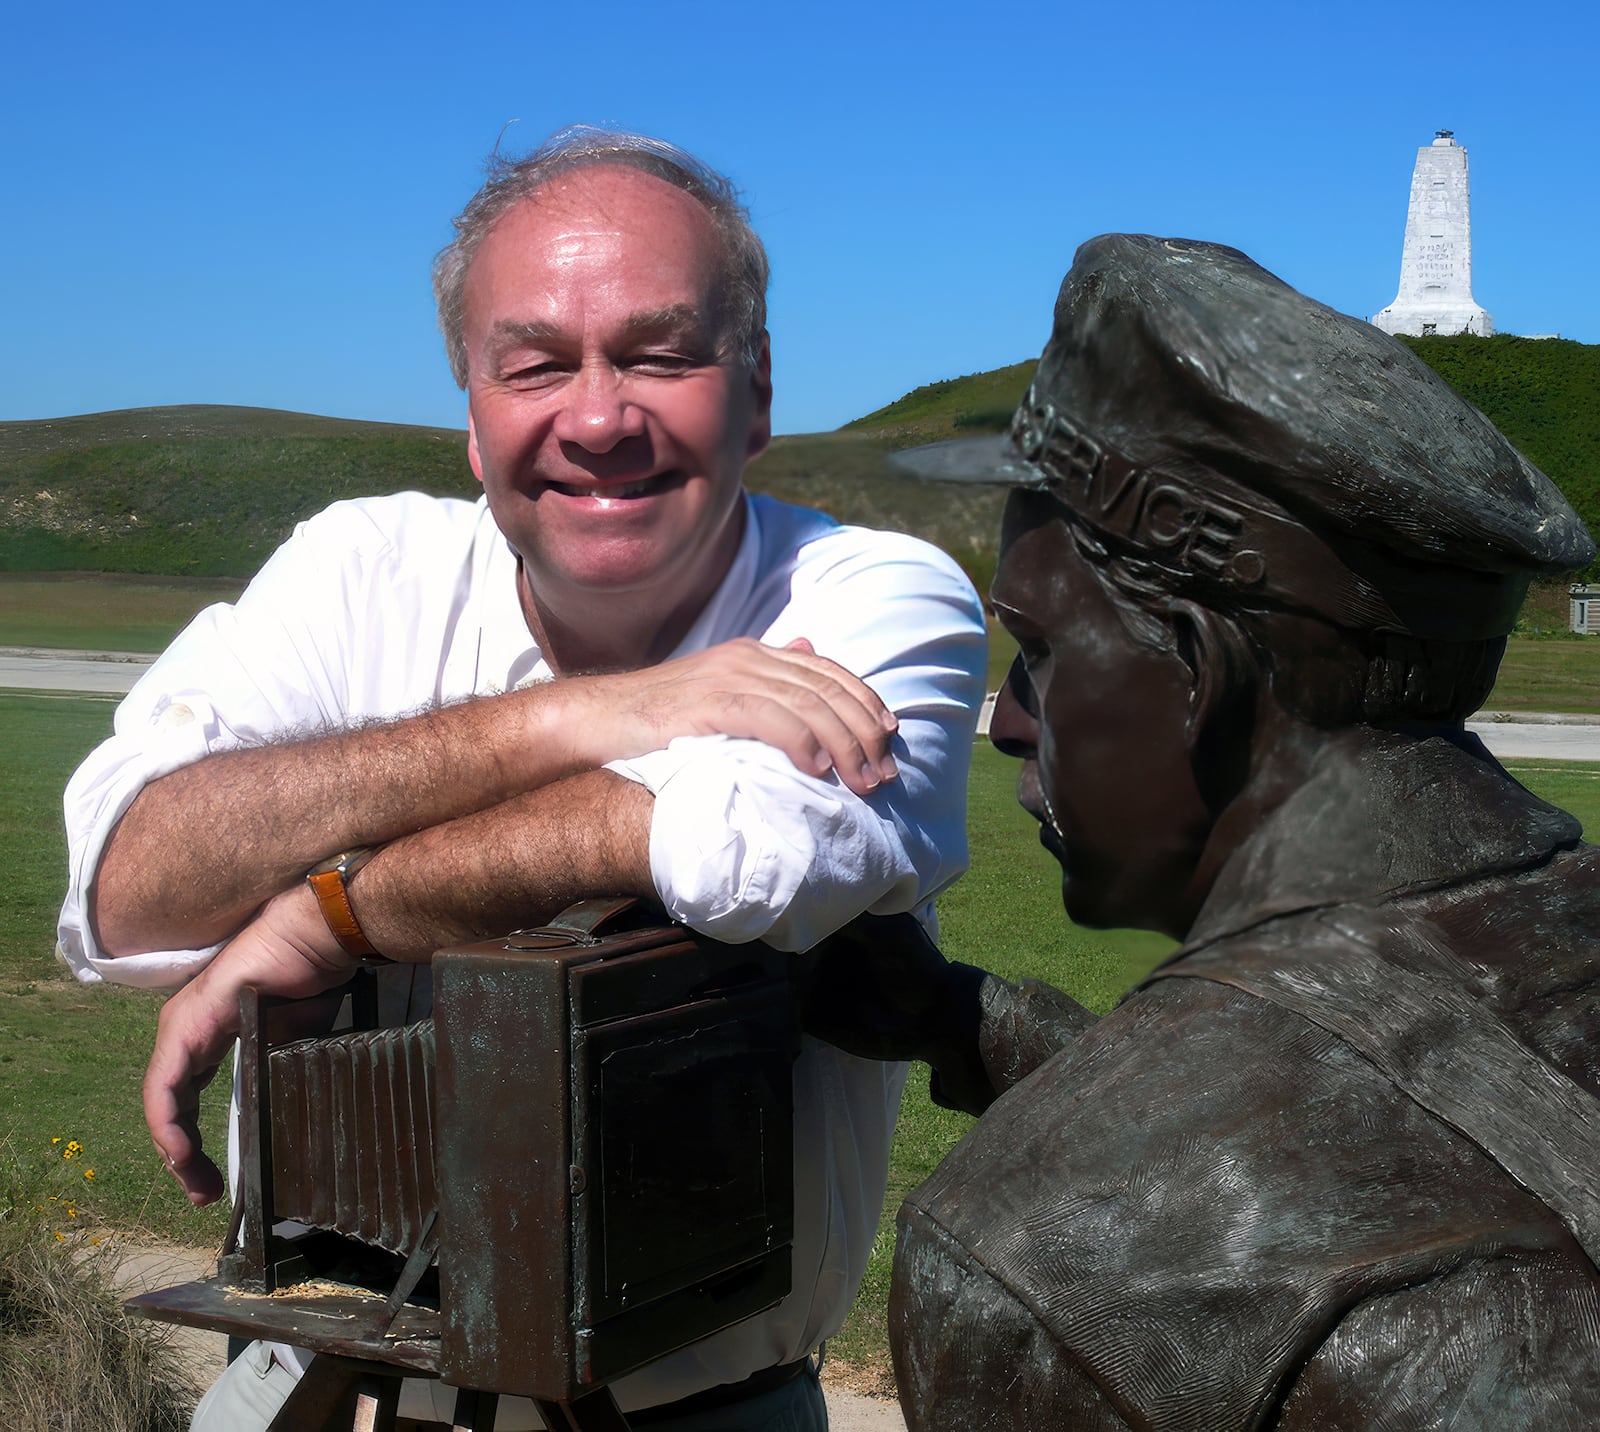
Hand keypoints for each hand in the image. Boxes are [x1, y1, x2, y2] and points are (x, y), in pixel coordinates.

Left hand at [143, 885, 357, 1205]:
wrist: (316, 937)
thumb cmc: (310, 977)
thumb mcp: (291, 1039)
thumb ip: (272, 1066)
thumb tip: (278, 1107)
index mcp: (207, 1033)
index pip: (186, 1095)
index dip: (192, 1141)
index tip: (211, 1181)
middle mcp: (184, 1031)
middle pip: (169, 1105)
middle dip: (182, 1156)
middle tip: (203, 1194)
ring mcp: (180, 1027)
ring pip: (161, 1100)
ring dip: (172, 1148)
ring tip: (193, 1184)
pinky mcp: (185, 1026)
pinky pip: (166, 1086)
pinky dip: (167, 1123)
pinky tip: (179, 1152)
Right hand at [569, 638, 899, 795]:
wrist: (597, 720)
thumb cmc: (658, 717)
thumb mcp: (719, 689)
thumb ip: (764, 678)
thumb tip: (807, 648)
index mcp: (755, 653)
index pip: (827, 671)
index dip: (864, 700)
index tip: (890, 735)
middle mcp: (748, 658)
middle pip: (826, 689)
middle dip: (863, 732)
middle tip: (884, 774)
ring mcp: (728, 677)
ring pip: (807, 705)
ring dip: (843, 745)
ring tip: (861, 782)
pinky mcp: (708, 703)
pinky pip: (769, 718)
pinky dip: (800, 741)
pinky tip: (817, 769)